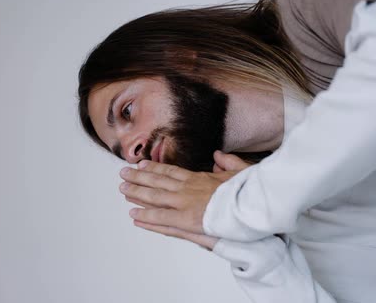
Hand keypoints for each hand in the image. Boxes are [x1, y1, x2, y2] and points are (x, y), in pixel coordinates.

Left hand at [120, 150, 250, 248]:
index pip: (171, 172)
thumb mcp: (241, 170)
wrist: (252, 206)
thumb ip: (227, 161)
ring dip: (137, 195)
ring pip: (155, 199)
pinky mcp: (187, 221)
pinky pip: (162, 220)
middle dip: (139, 178)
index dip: (155, 169)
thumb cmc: (249, 191)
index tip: (141, 165)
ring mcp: (186, 205)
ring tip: (122, 191)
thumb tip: (218, 154)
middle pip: (158, 183)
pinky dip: (148, 218)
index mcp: (200, 179)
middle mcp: (188, 190)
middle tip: (122, 175)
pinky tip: (134, 216)